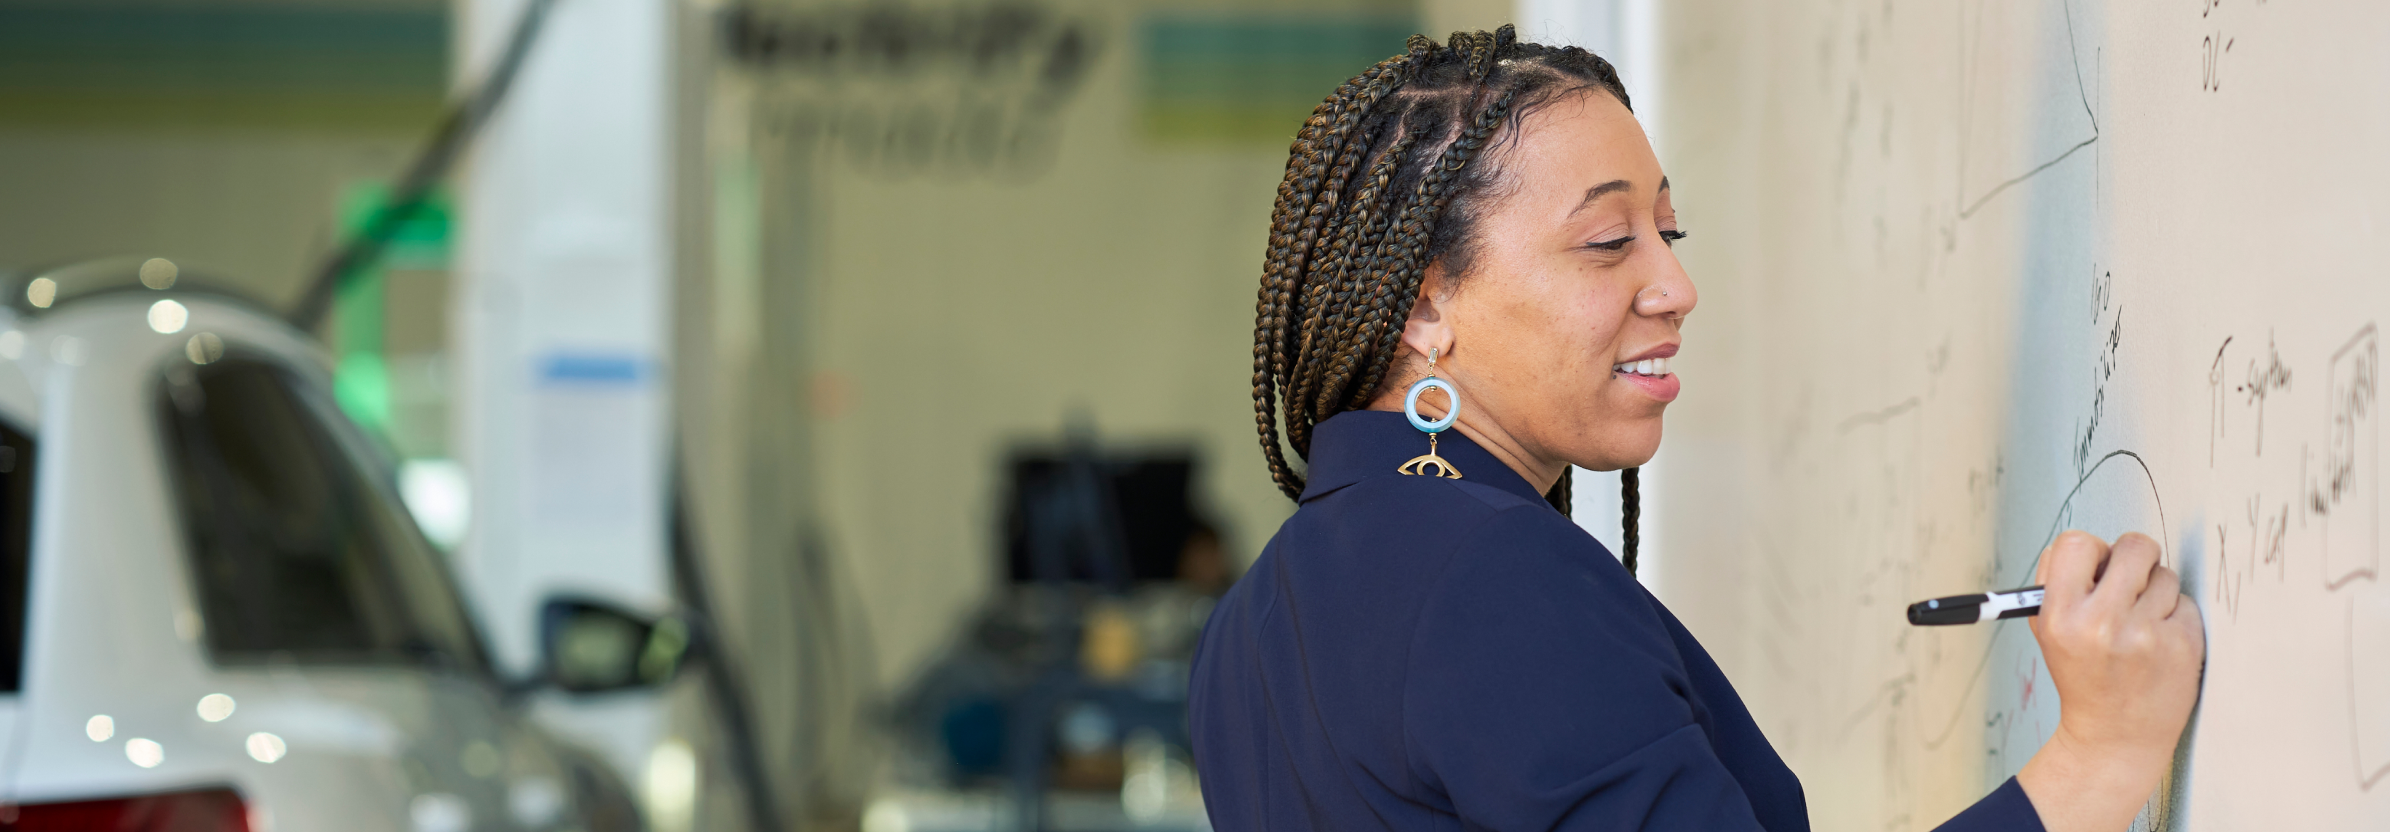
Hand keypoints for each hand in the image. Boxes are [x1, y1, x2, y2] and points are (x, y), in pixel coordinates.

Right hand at [2015, 531, 2205, 831]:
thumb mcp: (2048, 632)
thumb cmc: (2083, 678)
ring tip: (2141, 623)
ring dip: (2156, 591)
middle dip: (2134, 558)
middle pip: (2134, 546)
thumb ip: (2060, 584)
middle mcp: (2103, 623)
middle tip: (2130, 581)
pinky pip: (2186, 602)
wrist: (2115, 735)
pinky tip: (2160, 641)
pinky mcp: (2183, 644)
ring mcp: (2147, 634)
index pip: (2077, 542)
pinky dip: (2176, 616)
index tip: (2098, 567)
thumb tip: (2091, 547)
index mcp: (2062, 616)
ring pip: (2165, 574)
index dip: (2092, 551)